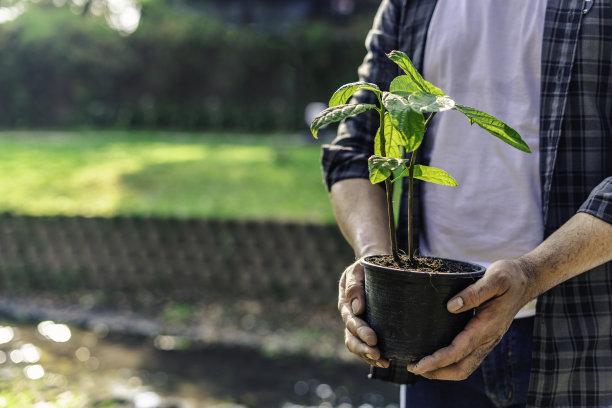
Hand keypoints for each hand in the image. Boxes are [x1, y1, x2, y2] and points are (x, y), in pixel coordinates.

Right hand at [338, 260, 389, 367]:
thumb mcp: (357, 271)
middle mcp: (349, 316)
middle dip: (364, 348)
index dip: (362, 332)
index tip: (374, 339)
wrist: (370, 266)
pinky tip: (386, 361)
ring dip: (367, 356)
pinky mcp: (366, 328)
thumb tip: (358, 309)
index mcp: (346, 303)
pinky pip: (365, 345)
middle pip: (351, 338)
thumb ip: (355, 287)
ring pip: (356, 345)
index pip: (352, 322)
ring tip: (384, 362)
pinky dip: (372, 356)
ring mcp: (357, 324)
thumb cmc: (365, 267)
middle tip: (379, 355)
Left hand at [406, 259, 532, 379]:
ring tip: (421, 366)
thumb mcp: (495, 278)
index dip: (437, 361)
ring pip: (465, 366)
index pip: (458, 351)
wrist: (526, 281)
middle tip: (413, 367)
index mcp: (487, 327)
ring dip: (443, 371)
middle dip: (437, 372)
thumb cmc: (509, 277)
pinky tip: (438, 355)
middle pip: (461, 368)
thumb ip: (474, 292)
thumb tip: (451, 306)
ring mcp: (487, 340)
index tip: (418, 364)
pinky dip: (451, 362)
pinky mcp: (485, 337)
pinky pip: (468, 358)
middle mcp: (488, 338)